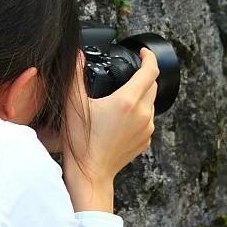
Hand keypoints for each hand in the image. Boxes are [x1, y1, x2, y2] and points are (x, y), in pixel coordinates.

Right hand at [61, 48, 158, 210]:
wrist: (90, 173)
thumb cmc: (81, 142)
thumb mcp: (74, 104)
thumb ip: (76, 76)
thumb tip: (77, 55)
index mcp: (128, 101)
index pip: (150, 71)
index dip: (149, 57)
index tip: (143, 53)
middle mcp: (143, 114)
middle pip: (152, 85)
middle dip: (144, 75)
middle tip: (130, 72)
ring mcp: (147, 129)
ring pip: (151, 103)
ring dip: (141, 96)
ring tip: (121, 97)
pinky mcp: (146, 141)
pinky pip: (147, 120)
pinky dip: (139, 114)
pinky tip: (121, 118)